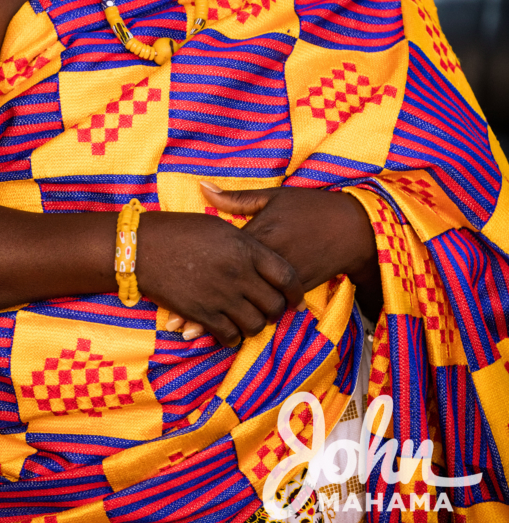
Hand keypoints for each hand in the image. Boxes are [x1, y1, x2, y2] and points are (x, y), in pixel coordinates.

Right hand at [136, 210, 304, 346]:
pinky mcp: (201, 313)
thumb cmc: (178, 230)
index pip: (286, 275)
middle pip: (273, 304)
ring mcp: (220, 295)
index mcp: (245, 247)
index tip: (295, 298)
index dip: (295, 291)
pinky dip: (233, 337)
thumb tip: (262, 253)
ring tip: (248, 321)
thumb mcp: (217, 226)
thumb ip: (244, 242)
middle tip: (269, 311)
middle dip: (275, 311)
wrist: (139, 247)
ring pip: (254, 324)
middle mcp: (238, 272)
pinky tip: (229, 330)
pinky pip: (229, 335)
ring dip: (254, 325)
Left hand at [167, 182, 378, 338]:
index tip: (171, 285)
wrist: (352, 226)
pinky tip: (230, 335)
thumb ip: (237, 198)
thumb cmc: (310, 207)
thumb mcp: (274, 196)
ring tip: (191, 335)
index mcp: (259, 234)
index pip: (221, 258)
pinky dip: (248, 321)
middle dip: (202, 307)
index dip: (196, 274)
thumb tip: (203, 187)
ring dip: (219, 320)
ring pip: (245, 305)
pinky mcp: (297, 289)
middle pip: (229, 287)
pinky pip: (267, 310)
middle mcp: (268, 260)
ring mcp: (282, 278)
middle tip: (175, 325)